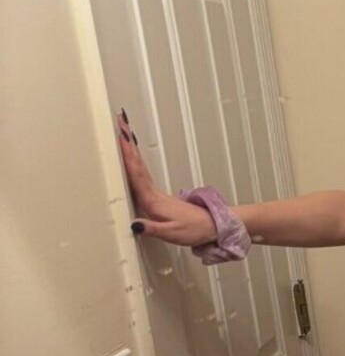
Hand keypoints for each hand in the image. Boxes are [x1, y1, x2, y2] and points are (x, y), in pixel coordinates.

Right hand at [117, 114, 216, 245]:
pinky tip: (134, 159)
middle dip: (128, 143)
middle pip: (138, 164)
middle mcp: (154, 194)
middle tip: (119, 122)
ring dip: (131, 149)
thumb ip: (152, 229)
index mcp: (154, 201)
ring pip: (140, 168)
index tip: (121, 138)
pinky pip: (143, 175)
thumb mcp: (172, 234)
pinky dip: (137, 163)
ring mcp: (157, 194)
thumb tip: (134, 225)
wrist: (213, 226)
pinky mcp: (159, 197)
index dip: (128, 157)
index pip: (138, 175)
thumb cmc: (194, 230)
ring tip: (123, 132)